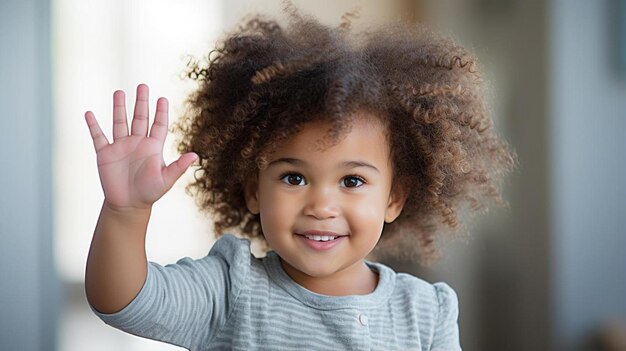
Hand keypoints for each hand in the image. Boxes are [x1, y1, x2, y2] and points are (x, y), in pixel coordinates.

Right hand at [85, 84, 196, 210]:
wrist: (128, 205)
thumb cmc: (149, 193)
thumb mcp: (166, 180)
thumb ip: (178, 167)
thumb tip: (195, 156)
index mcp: (153, 147)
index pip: (159, 125)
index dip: (161, 112)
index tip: (163, 99)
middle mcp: (137, 143)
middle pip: (140, 118)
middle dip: (141, 102)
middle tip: (142, 86)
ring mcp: (121, 146)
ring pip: (120, 122)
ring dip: (119, 108)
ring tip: (119, 92)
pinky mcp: (105, 154)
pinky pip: (98, 136)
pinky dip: (93, 126)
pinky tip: (89, 113)